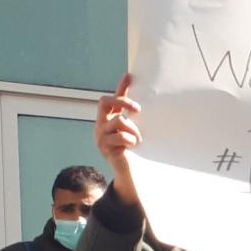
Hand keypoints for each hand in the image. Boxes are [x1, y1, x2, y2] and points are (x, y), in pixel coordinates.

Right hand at [94, 72, 141, 205]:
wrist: (130, 175)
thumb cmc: (136, 153)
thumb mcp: (137, 133)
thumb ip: (138, 121)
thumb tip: (150, 106)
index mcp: (109, 119)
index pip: (112, 99)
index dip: (120, 87)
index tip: (129, 76)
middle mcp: (101, 125)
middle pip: (104, 102)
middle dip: (122, 101)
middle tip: (138, 109)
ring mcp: (100, 135)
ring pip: (118, 120)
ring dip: (133, 129)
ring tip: (138, 140)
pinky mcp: (103, 146)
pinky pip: (120, 136)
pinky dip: (130, 140)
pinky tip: (134, 146)